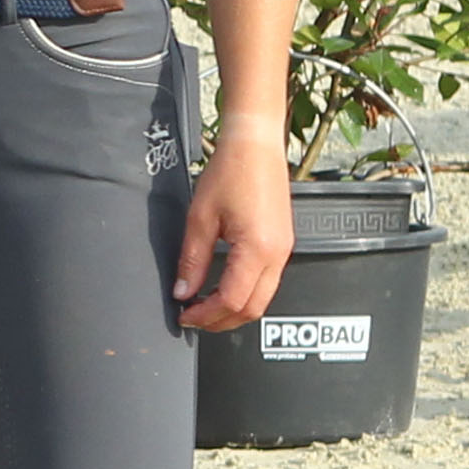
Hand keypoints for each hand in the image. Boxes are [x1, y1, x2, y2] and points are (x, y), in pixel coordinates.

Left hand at [173, 122, 295, 330]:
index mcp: (257, 250)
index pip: (233, 301)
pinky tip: (222, 288)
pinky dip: (245, 293)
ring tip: (203, 306)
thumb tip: (183, 291)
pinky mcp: (283, 245)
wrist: (255, 147)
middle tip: (193, 318)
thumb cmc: (230, 173)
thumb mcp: (200, 218)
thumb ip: (192, 259)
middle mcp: (278, 255)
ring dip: (234, 309)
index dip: (207, 315)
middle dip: (222, 320)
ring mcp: (284, 251)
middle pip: (254, 308)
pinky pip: (267, 282)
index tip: (184, 316)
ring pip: (263, 298)